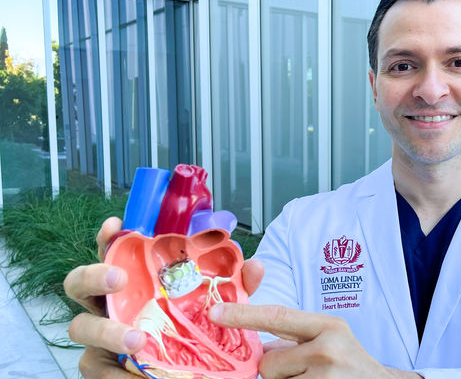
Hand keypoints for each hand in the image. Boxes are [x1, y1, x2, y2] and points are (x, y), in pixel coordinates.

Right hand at [63, 217, 265, 377]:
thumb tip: (255, 267)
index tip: (116, 225)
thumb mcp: (216, 304)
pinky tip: (136, 377)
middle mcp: (108, 303)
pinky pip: (94, 369)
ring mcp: (99, 334)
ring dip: (107, 331)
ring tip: (138, 340)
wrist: (187, 371)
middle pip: (79, 282)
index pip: (112, 251)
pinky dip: (115, 374)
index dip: (108, 237)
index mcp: (132, 281)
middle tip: (120, 279)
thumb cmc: (190, 328)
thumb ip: (234, 286)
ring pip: (82, 327)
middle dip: (95, 275)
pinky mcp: (99, 367)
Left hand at [209, 303, 421, 378]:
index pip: (278, 316)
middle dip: (278, 370)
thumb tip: (254, 342)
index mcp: (328, 326)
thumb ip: (293, 336)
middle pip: (268, 362)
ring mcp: (324, 378)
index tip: (215, 313)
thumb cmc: (351, 363)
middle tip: (307, 372)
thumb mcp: (330, 338)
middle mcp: (327, 350)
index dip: (243, 315)